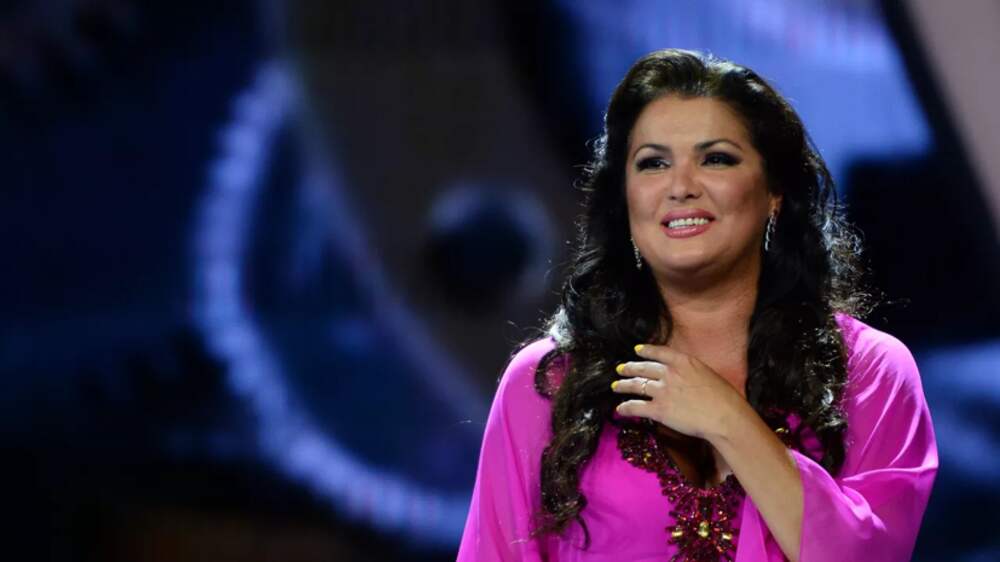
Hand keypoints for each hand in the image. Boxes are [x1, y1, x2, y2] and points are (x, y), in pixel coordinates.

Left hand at [611, 344, 745, 440]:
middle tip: (620, 369)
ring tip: (616, 387)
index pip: (659, 352)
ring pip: (636, 385)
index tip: (637, 350)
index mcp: (683, 362)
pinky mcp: (659, 410)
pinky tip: (620, 409)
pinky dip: (625, 408)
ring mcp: (662, 391)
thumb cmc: (724, 399)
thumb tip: (683, 376)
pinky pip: (636, 407)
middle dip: (629, 368)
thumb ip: (691, 372)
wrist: (725, 416)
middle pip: (643, 368)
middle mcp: (669, 373)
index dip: (646, 350)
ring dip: (623, 386)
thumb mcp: (708, 374)